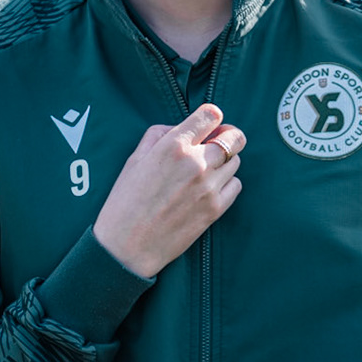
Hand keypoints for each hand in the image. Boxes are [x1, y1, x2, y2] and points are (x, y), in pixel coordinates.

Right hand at [92, 104, 244, 278]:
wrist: (127, 246)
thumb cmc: (125, 202)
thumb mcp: (134, 159)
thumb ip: (159, 135)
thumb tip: (183, 128)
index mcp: (173, 146)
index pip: (212, 115)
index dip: (212, 118)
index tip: (209, 125)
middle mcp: (196, 163)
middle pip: (234, 137)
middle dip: (228, 137)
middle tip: (217, 143)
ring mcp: (209, 186)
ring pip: (236, 161)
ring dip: (224, 162)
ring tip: (205, 171)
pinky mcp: (216, 208)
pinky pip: (236, 185)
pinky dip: (227, 183)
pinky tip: (209, 188)